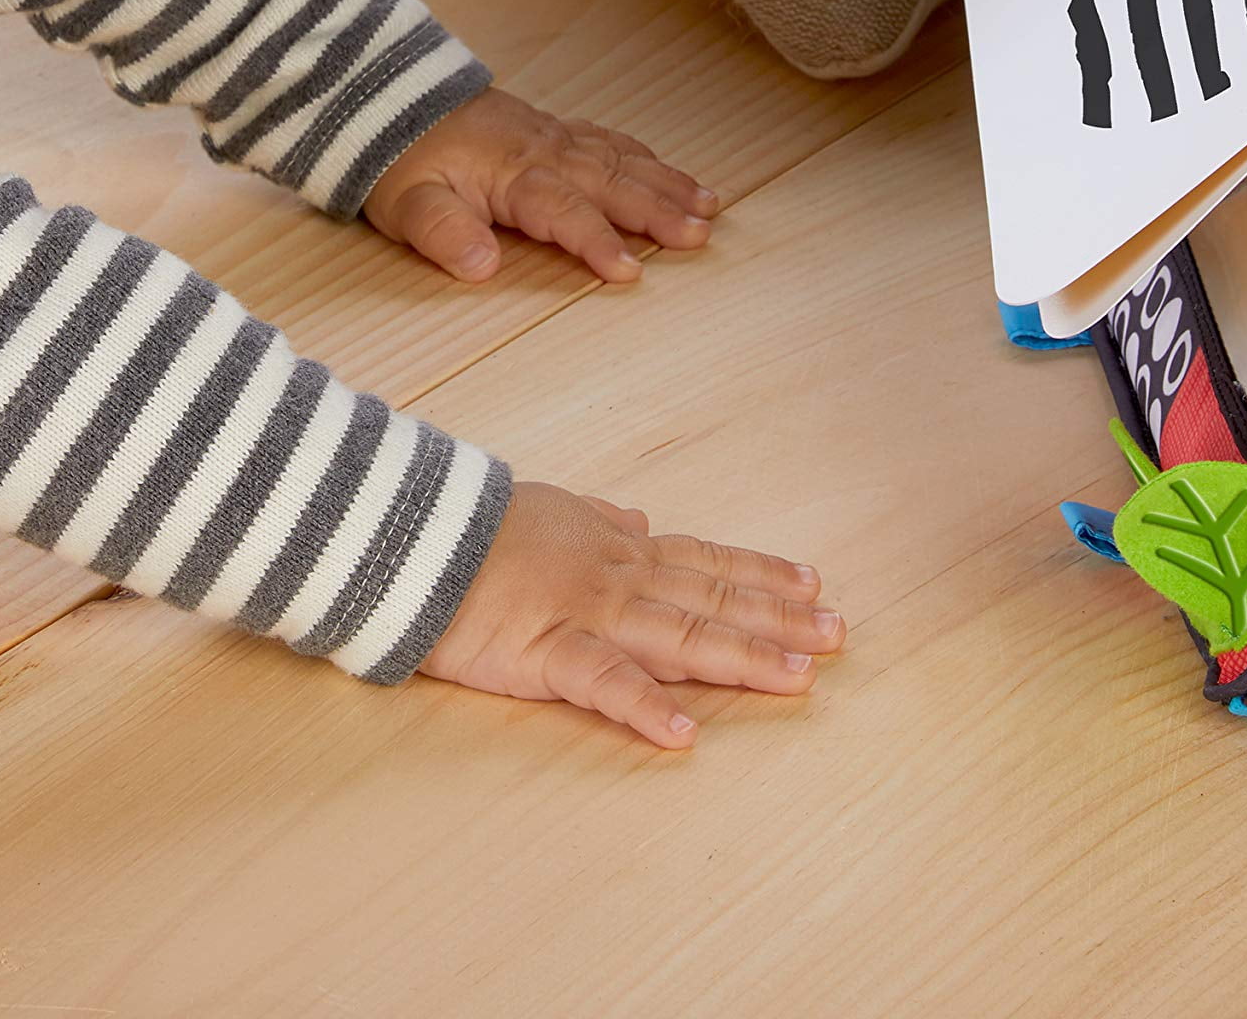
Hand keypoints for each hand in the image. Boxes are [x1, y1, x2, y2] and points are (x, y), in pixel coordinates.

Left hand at [360, 86, 719, 284]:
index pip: (563, 211)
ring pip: (620, 159)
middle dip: (657, 209)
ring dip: (666, 183)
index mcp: (512, 173)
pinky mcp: (554, 132)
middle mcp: (543, 152)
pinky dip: (646, 158)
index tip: (629, 272)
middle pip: (610, 181)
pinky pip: (611, 142)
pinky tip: (671, 173)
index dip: (596, 241)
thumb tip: (482, 265)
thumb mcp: (407, 206)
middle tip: (701, 234)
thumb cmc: (401, 162)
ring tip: (710, 206)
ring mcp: (553, 138)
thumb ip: (443, 234)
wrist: (392, 102)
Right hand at [417, 480, 844, 748]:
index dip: (760, 574)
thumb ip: (600, 521)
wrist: (407, 535)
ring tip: (797, 678)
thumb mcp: (551, 510)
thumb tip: (642, 522)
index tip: (815, 583)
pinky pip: (601, 682)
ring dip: (740, 657)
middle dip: (777, 620)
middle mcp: (616, 579)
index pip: (704, 562)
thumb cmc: (475, 529)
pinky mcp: (543, 652)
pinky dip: (644, 708)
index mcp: (617, 551)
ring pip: (677, 637)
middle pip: (709, 600)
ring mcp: (585, 613)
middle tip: (839, 635)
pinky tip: (686, 736)